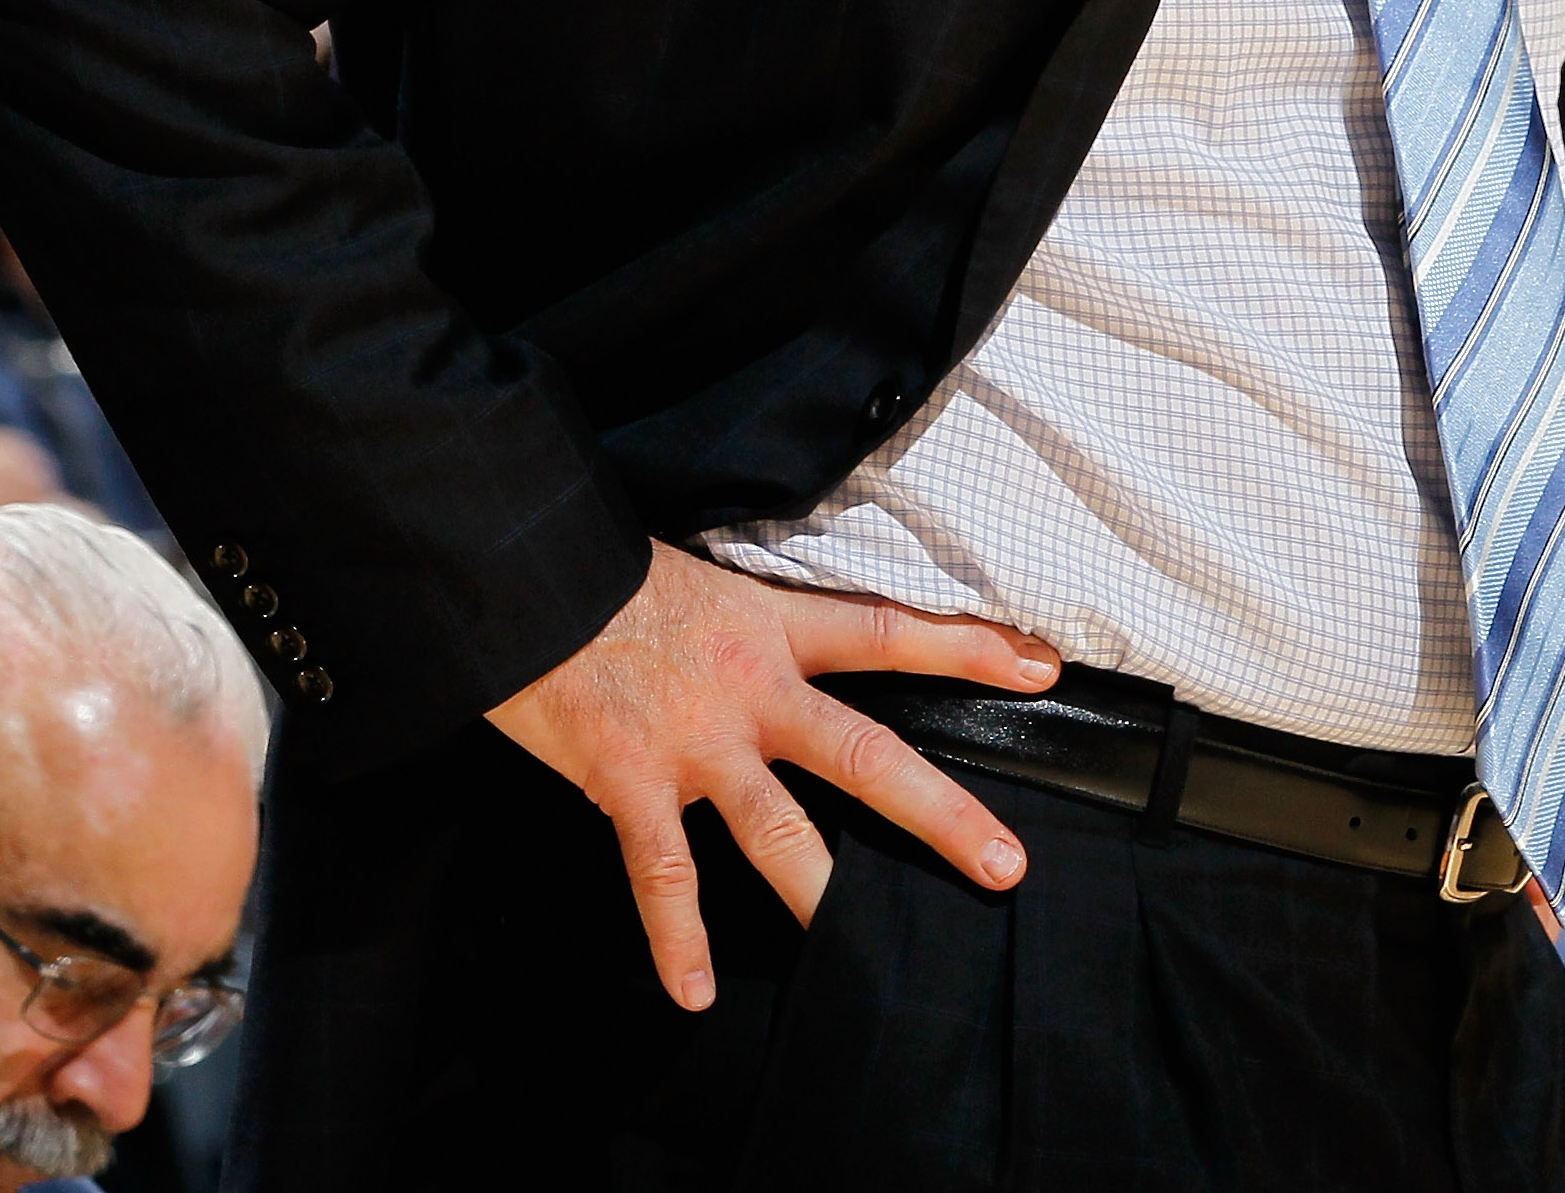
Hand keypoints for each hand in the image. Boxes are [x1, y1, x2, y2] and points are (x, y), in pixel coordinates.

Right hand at [485, 542, 1061, 1012]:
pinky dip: (677, 937)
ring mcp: (693, 743)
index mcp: (771, 629)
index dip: (971, 649)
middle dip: (938, 815)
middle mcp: (748, 690)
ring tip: (863, 948)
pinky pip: (662, 874)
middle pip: (865, 754)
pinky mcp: (629, 782)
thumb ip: (750, 628)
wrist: (522, 574)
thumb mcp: (704, 582)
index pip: (891, 634)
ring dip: (821, 894)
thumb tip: (782, 661)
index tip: (1042, 670)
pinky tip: (693, 990)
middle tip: (1003, 865)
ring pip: (776, 830)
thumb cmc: (606, 576)